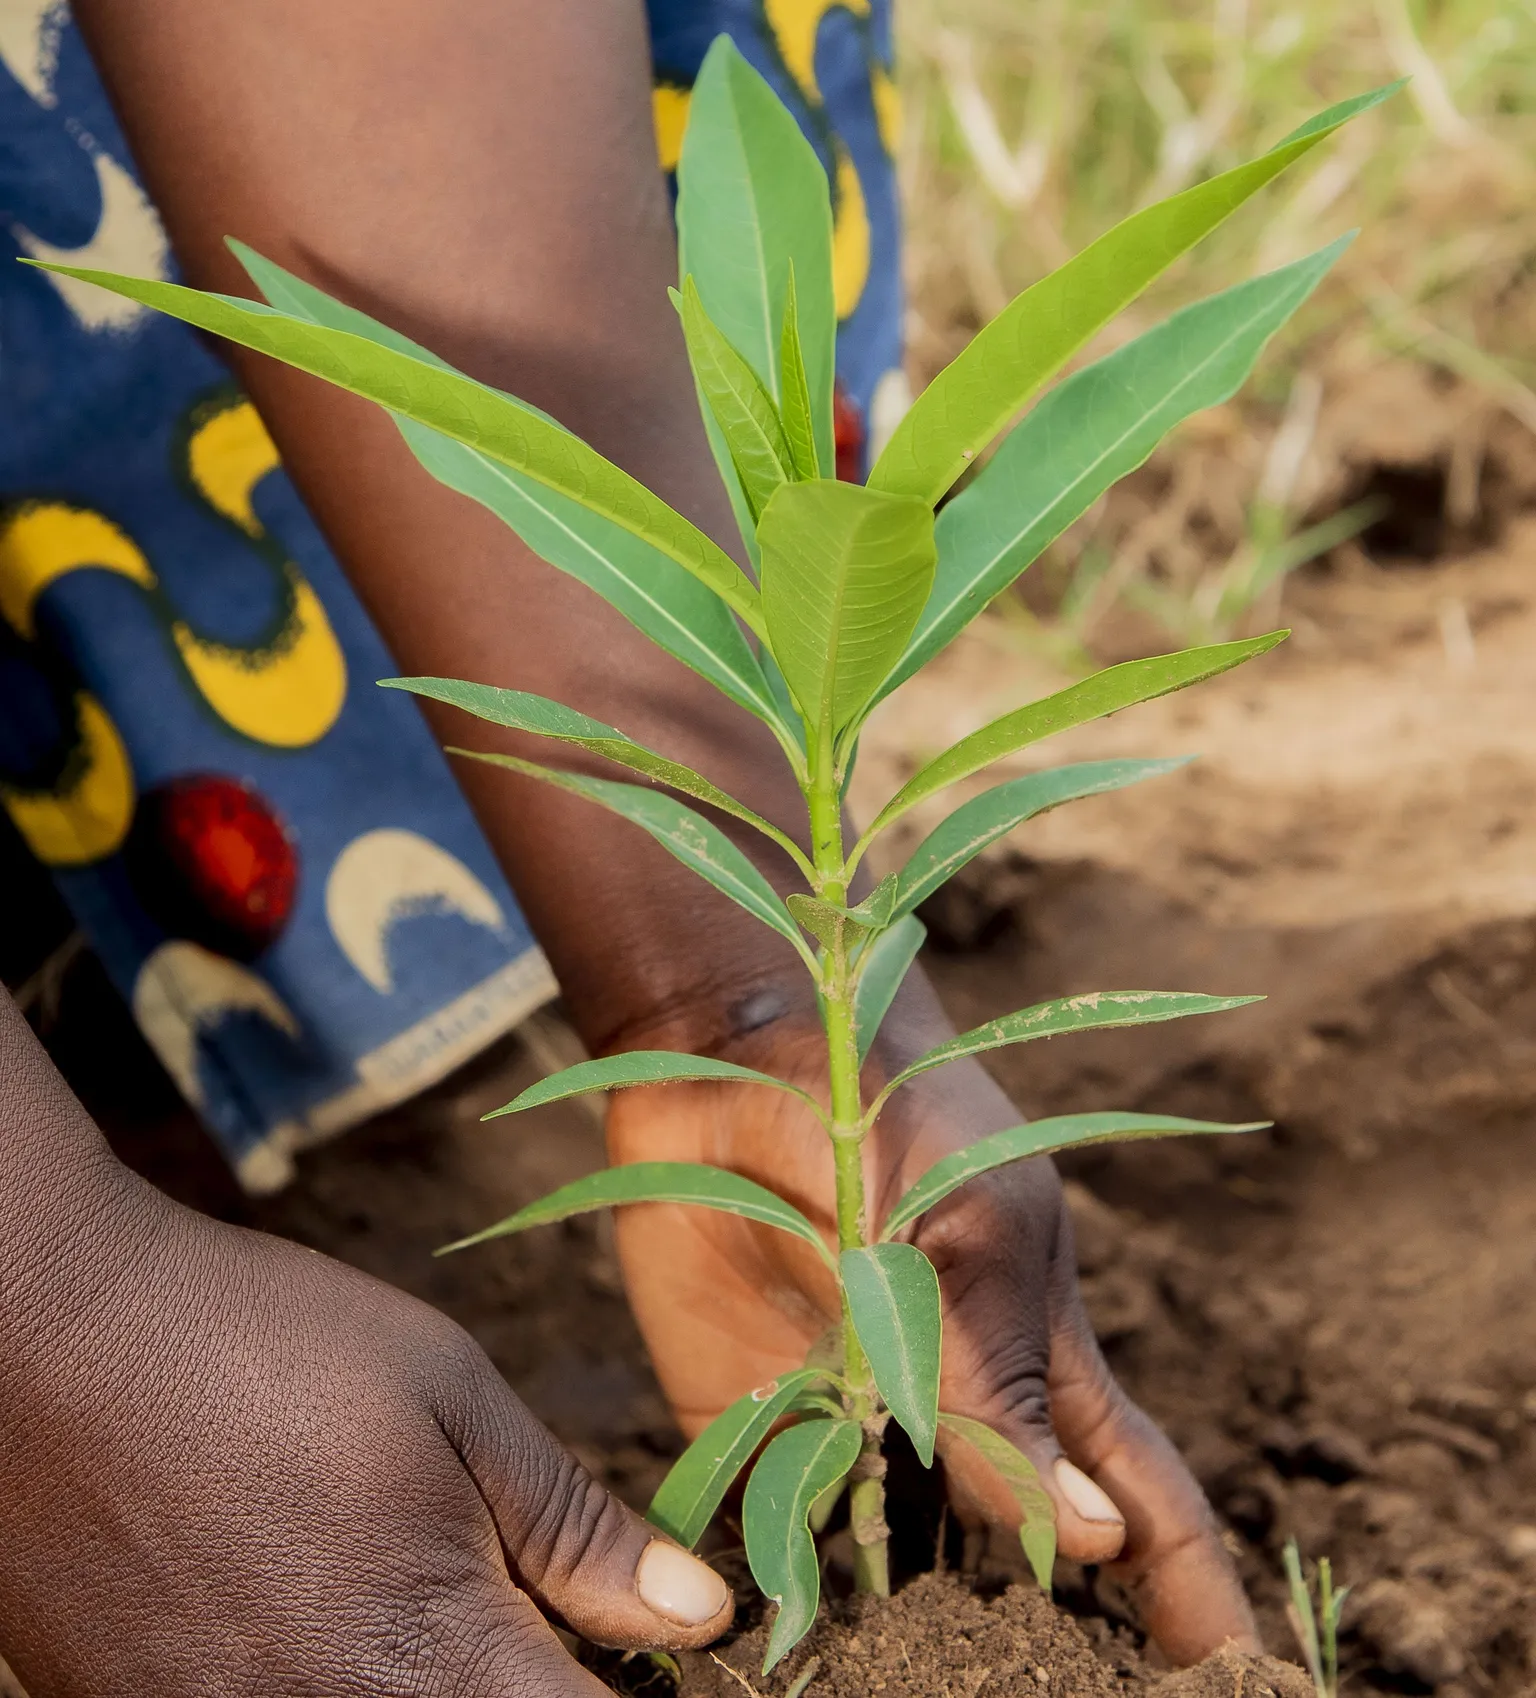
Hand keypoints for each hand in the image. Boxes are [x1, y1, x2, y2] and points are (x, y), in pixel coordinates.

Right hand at [0, 1155, 731, 1695]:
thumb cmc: (268, 1347)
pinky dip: (353, 1689)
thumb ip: (577, 1529)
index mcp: (430, 1657)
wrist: (55, 1341)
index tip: (655, 1662)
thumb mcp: (453, 1399)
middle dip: (548, 1692)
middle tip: (548, 1620)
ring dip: (454, 1689)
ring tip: (441, 1608)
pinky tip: (336, 1615)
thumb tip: (704, 1616)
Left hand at [606, 984, 1259, 1667]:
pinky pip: (778, 1526)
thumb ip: (1008, 1381)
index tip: (1236, 1696)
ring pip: (900, 1568)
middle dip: (1046, 1648)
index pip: (1143, 1507)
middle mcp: (955, 1407)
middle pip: (1024, 1562)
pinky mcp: (750, 1412)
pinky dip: (789, 1597)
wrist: (732, 1046)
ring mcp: (852, 1417)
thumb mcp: (971, 1229)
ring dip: (913, 1645)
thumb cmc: (895, 1106)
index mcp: (1041, 1356)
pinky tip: (795, 1657)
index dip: (1193, 1605)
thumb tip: (1095, 1540)